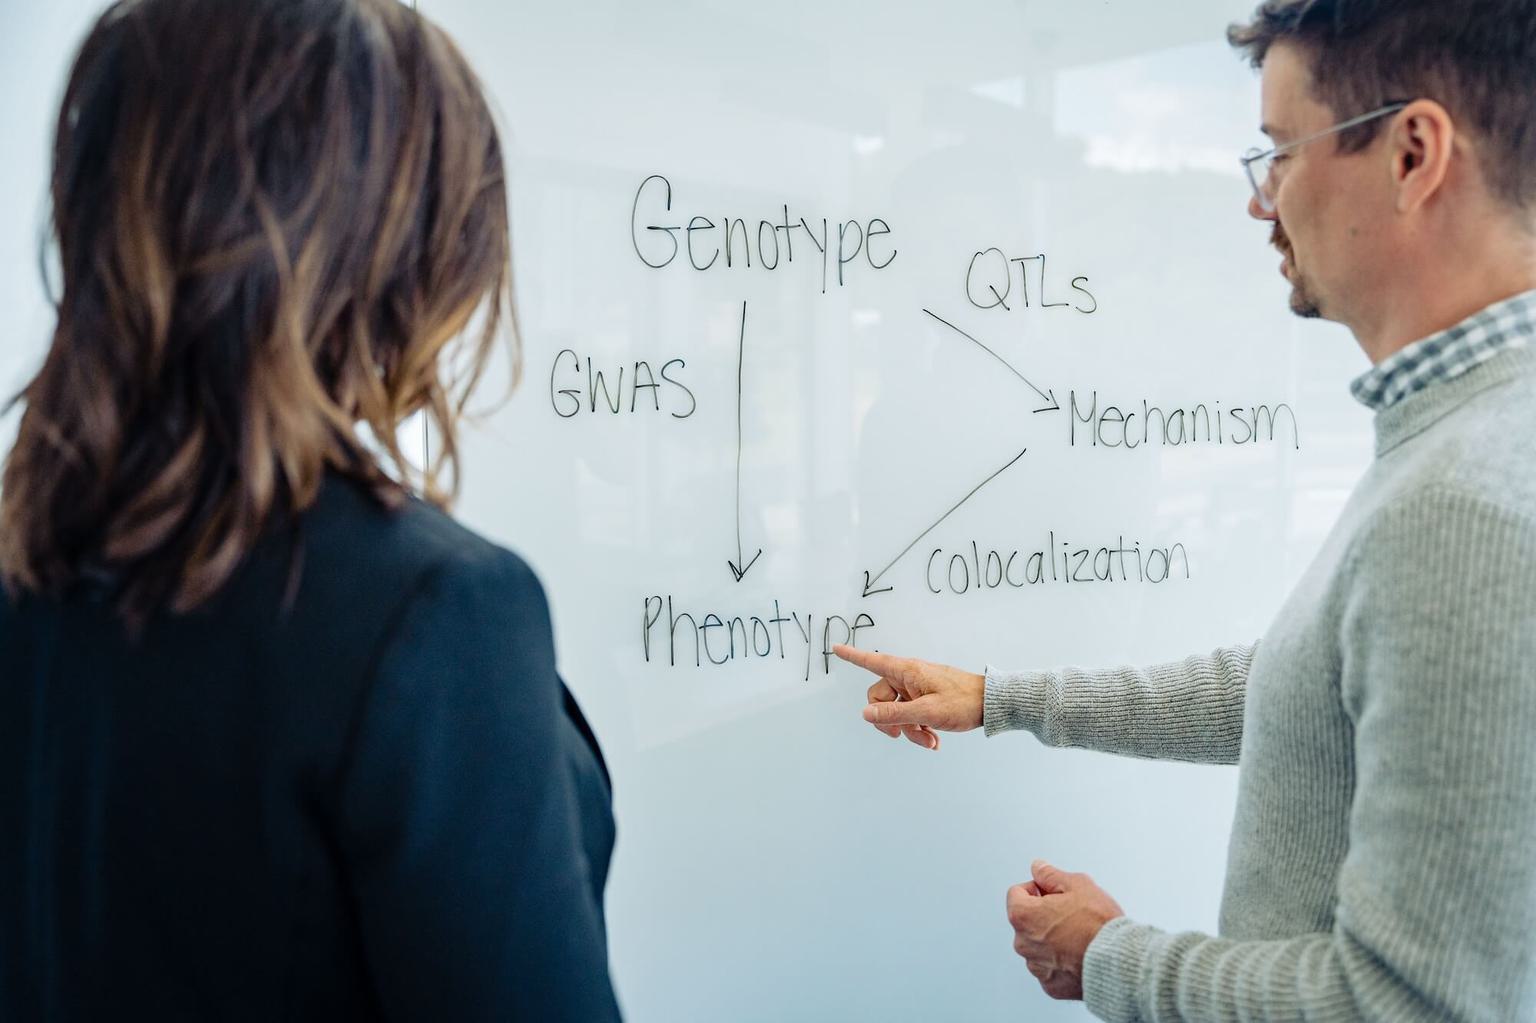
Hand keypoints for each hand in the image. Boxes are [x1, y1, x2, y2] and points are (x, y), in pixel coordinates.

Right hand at [830, 644, 984, 749]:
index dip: (853, 656)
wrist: (991, 703)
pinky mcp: (926, 699)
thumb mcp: (927, 712)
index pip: (872, 662)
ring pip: (897, 711)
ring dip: (909, 730)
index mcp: (906, 671)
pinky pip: (911, 714)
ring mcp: (917, 689)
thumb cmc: (963, 701)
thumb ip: (894, 714)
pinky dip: (919, 729)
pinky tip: (934, 739)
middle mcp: (909, 677)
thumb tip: (865, 714)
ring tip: (929, 741)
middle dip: (890, 721)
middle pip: (880, 698)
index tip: (835, 647)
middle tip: (902, 735)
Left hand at [1006, 860, 1124, 1001]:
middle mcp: (1022, 943)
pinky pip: (1051, 968)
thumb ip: (1051, 875)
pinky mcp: (1050, 986)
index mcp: (1022, 916)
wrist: (1118, 961)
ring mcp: (1036, 967)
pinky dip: (1061, 962)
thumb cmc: (1098, 923)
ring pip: (1038, 946)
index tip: (1055, 894)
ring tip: (1079, 937)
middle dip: (1044, 915)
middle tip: (1072, 915)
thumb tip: (1038, 868)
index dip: (1037, 889)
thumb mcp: (1077, 885)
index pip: (1017, 893)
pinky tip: (1080, 956)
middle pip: (1027, 921)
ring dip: (1051, 940)